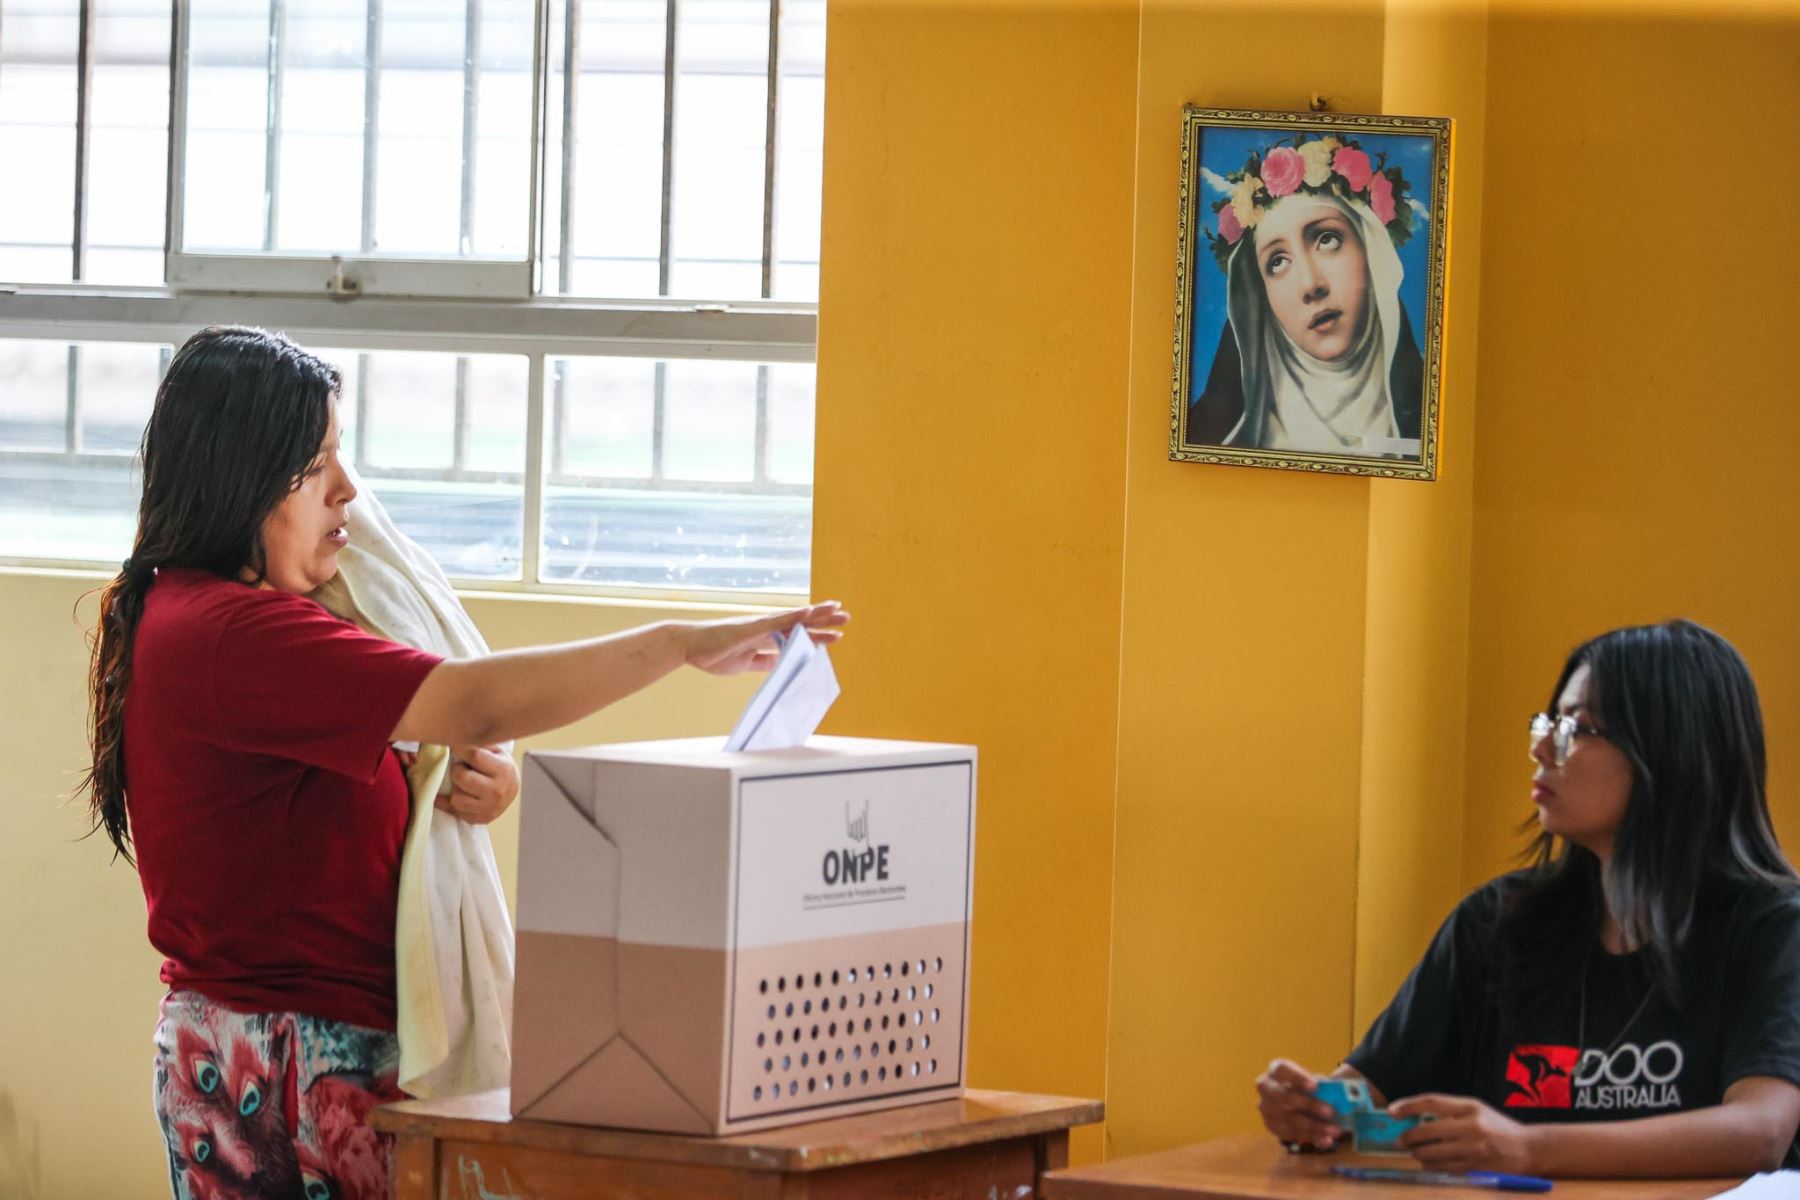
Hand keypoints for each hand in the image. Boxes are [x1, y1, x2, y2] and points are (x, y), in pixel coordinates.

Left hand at [435, 745, 519, 824]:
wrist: (511, 791)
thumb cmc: (500, 767)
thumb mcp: (498, 752)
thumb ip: (480, 745)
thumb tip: (457, 737)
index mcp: (503, 770)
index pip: (474, 756)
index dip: (459, 748)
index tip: (453, 745)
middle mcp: (497, 791)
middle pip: (462, 777)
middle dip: (457, 770)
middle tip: (462, 767)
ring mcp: (489, 808)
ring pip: (456, 797)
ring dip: (455, 787)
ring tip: (463, 782)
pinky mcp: (480, 819)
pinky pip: (453, 810)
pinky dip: (447, 801)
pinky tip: (446, 794)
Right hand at [680, 601, 849, 674]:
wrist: (689, 647)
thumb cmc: (713, 653)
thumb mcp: (745, 664)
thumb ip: (763, 662)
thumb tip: (780, 664)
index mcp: (764, 638)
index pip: (796, 635)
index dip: (816, 634)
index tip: (836, 634)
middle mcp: (765, 628)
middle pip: (800, 623)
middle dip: (823, 621)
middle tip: (846, 618)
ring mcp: (758, 625)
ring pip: (794, 618)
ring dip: (816, 615)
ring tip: (837, 610)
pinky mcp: (750, 627)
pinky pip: (775, 621)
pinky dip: (793, 617)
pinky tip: (808, 612)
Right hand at [1255, 1059, 1341, 1150]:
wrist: (1299, 1101)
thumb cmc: (1307, 1088)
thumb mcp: (1315, 1082)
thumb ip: (1324, 1087)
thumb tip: (1339, 1096)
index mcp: (1276, 1070)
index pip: (1281, 1070)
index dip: (1297, 1078)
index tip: (1316, 1086)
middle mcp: (1266, 1087)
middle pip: (1283, 1097)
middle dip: (1308, 1105)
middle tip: (1331, 1112)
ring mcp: (1266, 1108)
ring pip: (1288, 1119)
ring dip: (1313, 1127)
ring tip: (1334, 1131)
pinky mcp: (1271, 1125)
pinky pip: (1291, 1134)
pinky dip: (1311, 1137)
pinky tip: (1326, 1140)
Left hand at [1393, 1094, 1538, 1172]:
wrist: (1528, 1149)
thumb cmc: (1497, 1126)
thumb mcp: (1476, 1109)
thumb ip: (1449, 1111)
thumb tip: (1414, 1117)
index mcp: (1470, 1107)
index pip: (1431, 1102)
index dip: (1408, 1105)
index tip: (1392, 1111)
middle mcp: (1471, 1127)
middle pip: (1427, 1132)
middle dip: (1407, 1137)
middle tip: (1398, 1141)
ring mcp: (1473, 1150)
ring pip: (1432, 1154)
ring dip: (1417, 1154)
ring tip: (1414, 1152)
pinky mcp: (1475, 1169)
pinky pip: (1443, 1169)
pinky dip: (1431, 1165)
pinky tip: (1429, 1162)